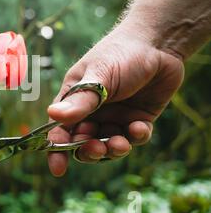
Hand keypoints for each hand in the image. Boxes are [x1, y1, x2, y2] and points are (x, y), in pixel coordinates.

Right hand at [46, 24, 184, 175]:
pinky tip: (140, 127)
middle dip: (89, 151)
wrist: (159, 43)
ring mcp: (115, 116)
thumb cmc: (121, 53)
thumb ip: (81, 99)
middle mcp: (93, 111)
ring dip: (113, 149)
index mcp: (74, 99)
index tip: (58, 169)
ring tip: (121, 143)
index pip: (59, 129)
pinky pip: (134, 138)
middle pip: (83, 143)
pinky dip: (136, 137)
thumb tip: (53, 115)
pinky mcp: (138, 119)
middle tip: (97, 148)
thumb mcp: (99, 76)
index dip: (56, 150)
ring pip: (109, 145)